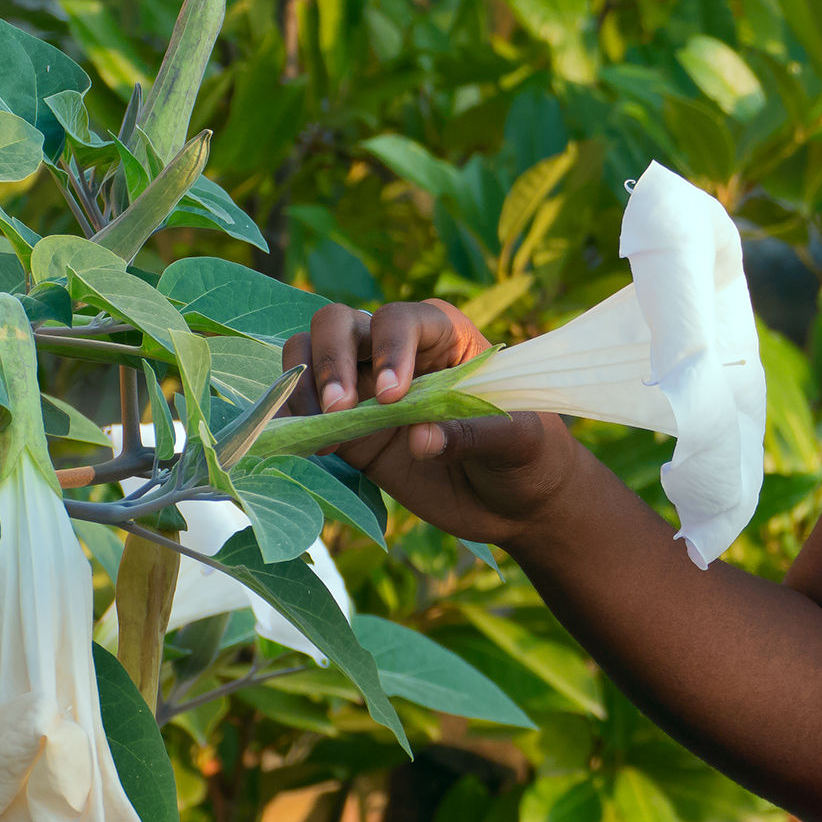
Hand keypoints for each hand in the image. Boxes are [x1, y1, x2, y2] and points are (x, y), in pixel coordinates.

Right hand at [279, 300, 588, 544]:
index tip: (394, 397)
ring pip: (308, 357)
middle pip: (338, 324)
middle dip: (330, 359)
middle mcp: (397, 351)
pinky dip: (293, 422)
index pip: (401, 319)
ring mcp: (366, 388)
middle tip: (341, 409)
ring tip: (323, 430)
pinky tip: (308, 448)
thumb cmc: (528, 455)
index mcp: (445, 335)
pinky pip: (303, 411)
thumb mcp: (519, 441)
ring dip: (302, 386)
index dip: (389, 348)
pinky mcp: (349, 430)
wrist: (517, 502)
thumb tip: (419, 437)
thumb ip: (473, 434)